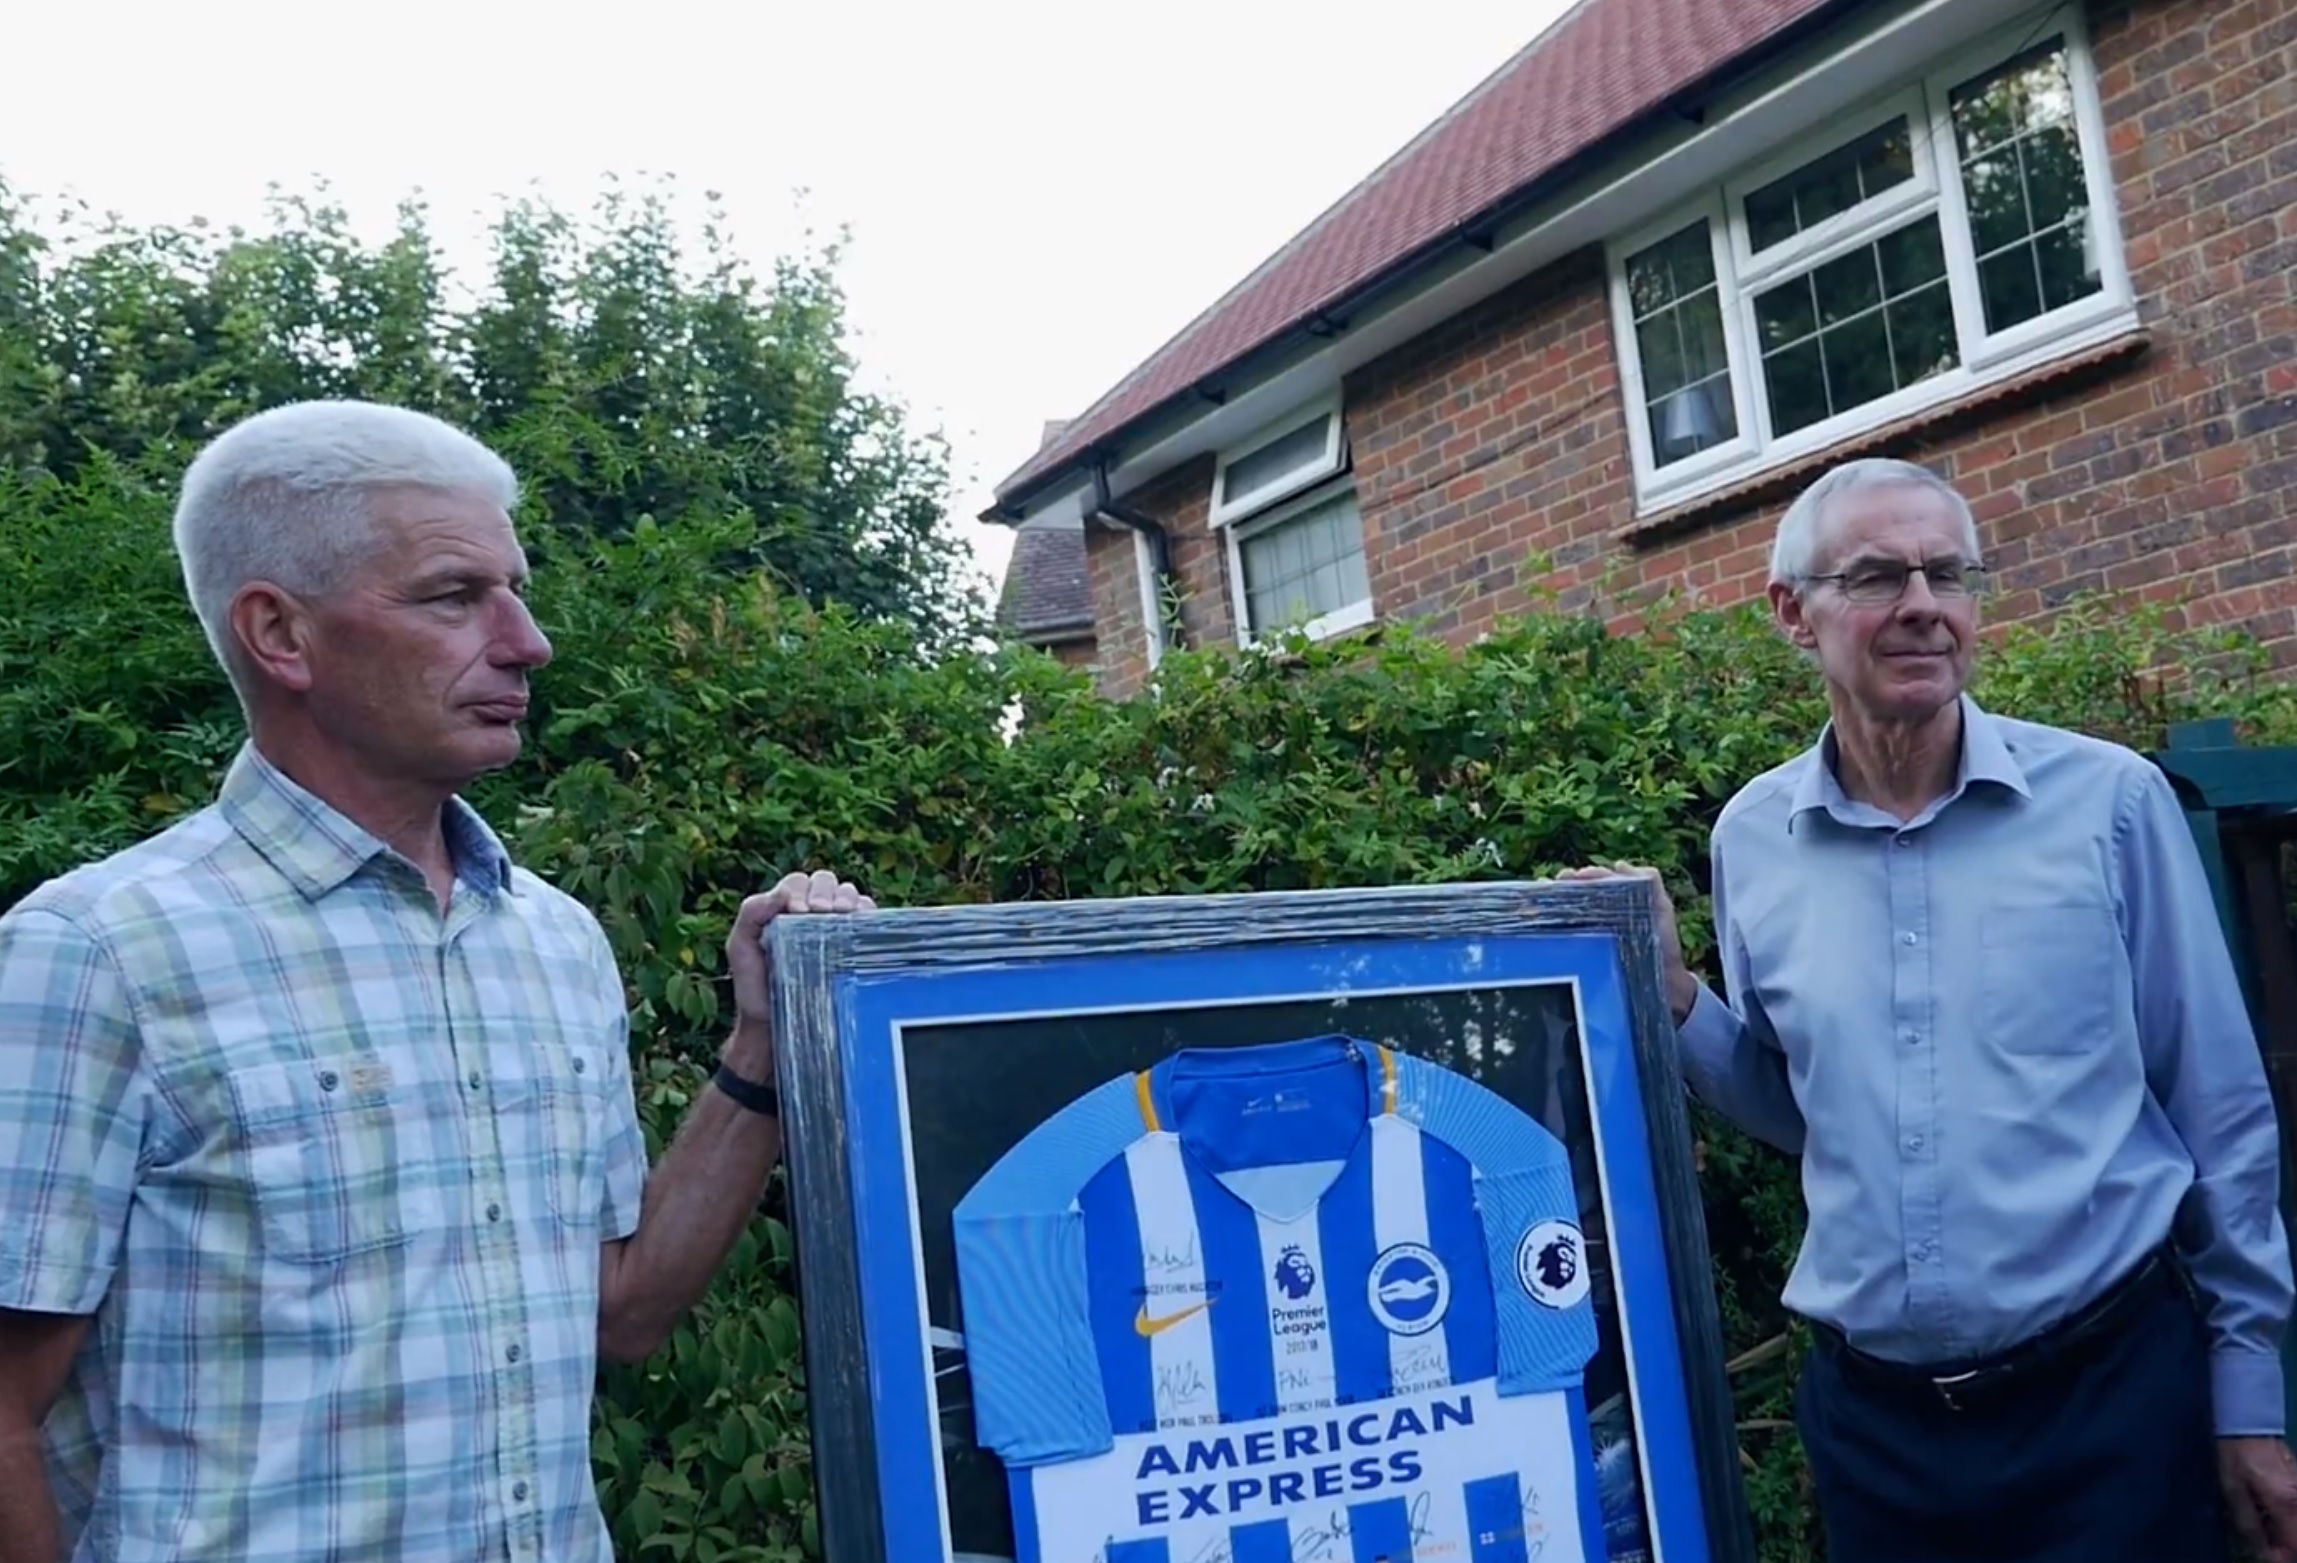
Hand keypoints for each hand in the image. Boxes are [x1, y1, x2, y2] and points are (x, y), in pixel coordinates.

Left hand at [724, 869, 874, 1064]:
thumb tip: (782, 892)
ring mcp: (836, 930)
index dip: (801, 890)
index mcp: (785, 909)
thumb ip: (751, 913)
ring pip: (851, 895)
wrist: (775, 1027)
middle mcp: (812, 914)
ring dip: (848, 898)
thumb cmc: (755, 988)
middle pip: (827, 883)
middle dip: (826, 891)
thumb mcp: (741, 947)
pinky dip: (868, 914)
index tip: (798, 911)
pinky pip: (869, 920)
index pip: (799, 883)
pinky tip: (859, 923)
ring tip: (842, 914)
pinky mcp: (855, 947)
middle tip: (822, 911)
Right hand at [1557, 861, 1698, 1025]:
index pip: (1592, 882)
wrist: (1663, 984)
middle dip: (1564, 885)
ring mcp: (1588, 933)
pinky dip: (1547, 921)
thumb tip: (1618, 864)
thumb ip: (1650, 883)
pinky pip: (1561, 935)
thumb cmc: (1662, 947)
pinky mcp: (1582, 952)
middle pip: (1574, 894)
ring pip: (1564, 911)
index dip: (1582, 876)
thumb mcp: (1661, 909)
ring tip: (1545, 892)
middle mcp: (1597, 915)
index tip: (1574, 875)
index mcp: (1614, 902)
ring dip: (1551, 899)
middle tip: (1559, 882)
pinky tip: (1538, 912)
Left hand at [2222, 1436, 2296, 1561]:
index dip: (2279, 1558)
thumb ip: (2250, 1526)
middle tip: (2265, 1546)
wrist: (2250, 1423)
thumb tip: (2262, 1553)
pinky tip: (2272, 1517)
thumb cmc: (2237, 1456)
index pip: (2294, 1547)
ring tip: (2266, 1531)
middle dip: (2286, 1548)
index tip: (2263, 1556)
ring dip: (2288, 1536)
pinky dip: (2290, 1523)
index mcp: (2286, 1504)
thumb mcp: (2234, 1492)